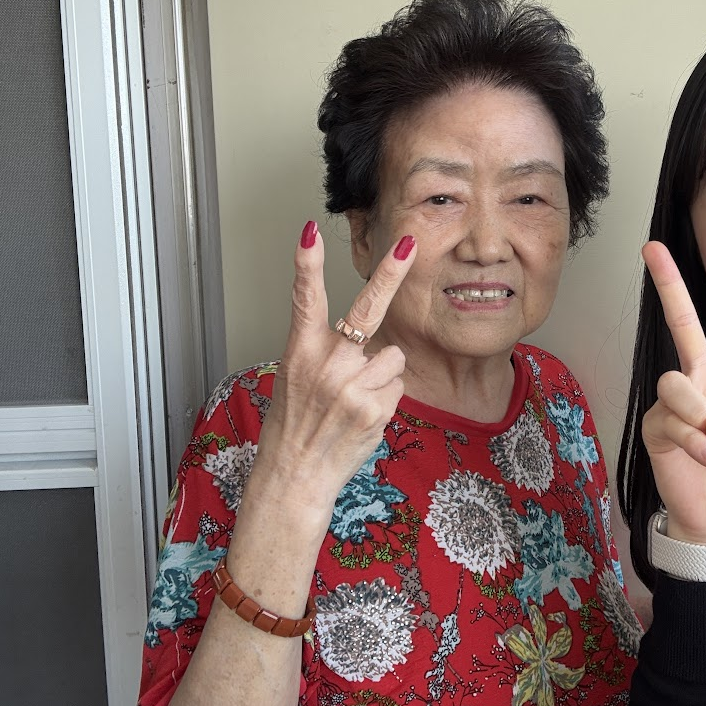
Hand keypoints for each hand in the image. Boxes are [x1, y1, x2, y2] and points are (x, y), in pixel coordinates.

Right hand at [249, 221, 416, 515]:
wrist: (296, 474)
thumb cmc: (297, 424)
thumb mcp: (297, 378)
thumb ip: (327, 351)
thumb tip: (365, 336)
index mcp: (300, 350)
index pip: (304, 298)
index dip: (307, 263)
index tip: (310, 232)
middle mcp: (326, 363)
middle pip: (367, 310)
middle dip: (390, 273)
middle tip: (408, 244)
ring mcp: (352, 385)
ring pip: (393, 357)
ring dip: (382, 376)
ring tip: (355, 399)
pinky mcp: (375, 407)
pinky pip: (397, 386)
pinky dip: (386, 399)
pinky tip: (362, 415)